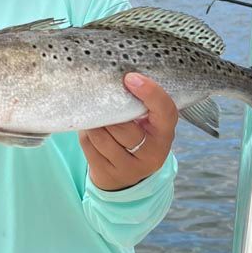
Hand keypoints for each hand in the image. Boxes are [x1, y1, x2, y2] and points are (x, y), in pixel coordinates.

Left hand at [79, 73, 177, 191]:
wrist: (124, 176)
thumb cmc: (136, 136)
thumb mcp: (147, 122)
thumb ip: (140, 104)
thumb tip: (117, 76)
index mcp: (165, 135)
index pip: (165, 111)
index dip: (150, 92)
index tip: (130, 77)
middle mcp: (151, 155)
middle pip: (124, 126)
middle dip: (108, 110)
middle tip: (103, 98)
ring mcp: (128, 168)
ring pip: (101, 135)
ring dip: (94, 121)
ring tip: (96, 115)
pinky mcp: (107, 174)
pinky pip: (88, 145)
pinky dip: (86, 133)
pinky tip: (91, 131)